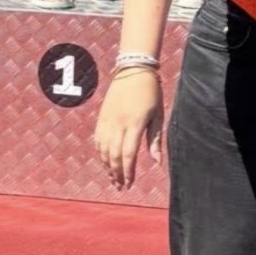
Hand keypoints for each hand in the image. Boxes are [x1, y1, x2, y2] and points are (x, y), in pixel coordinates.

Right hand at [93, 71, 164, 189]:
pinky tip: (104, 159)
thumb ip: (155, 140)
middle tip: (120, 186)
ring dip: (106, 164)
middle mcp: (118, 122)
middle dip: (116, 172)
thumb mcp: (158, 115)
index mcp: (134, 123)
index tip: (129, 184)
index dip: (128, 171)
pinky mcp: (102, 113)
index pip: (128, 154)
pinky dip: (100, 150)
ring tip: (112, 177)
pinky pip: (97, 136)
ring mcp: (108, 117)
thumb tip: (156, 162)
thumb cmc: (150, 92)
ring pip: (103, 147)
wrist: (134, 68)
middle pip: (113, 153)